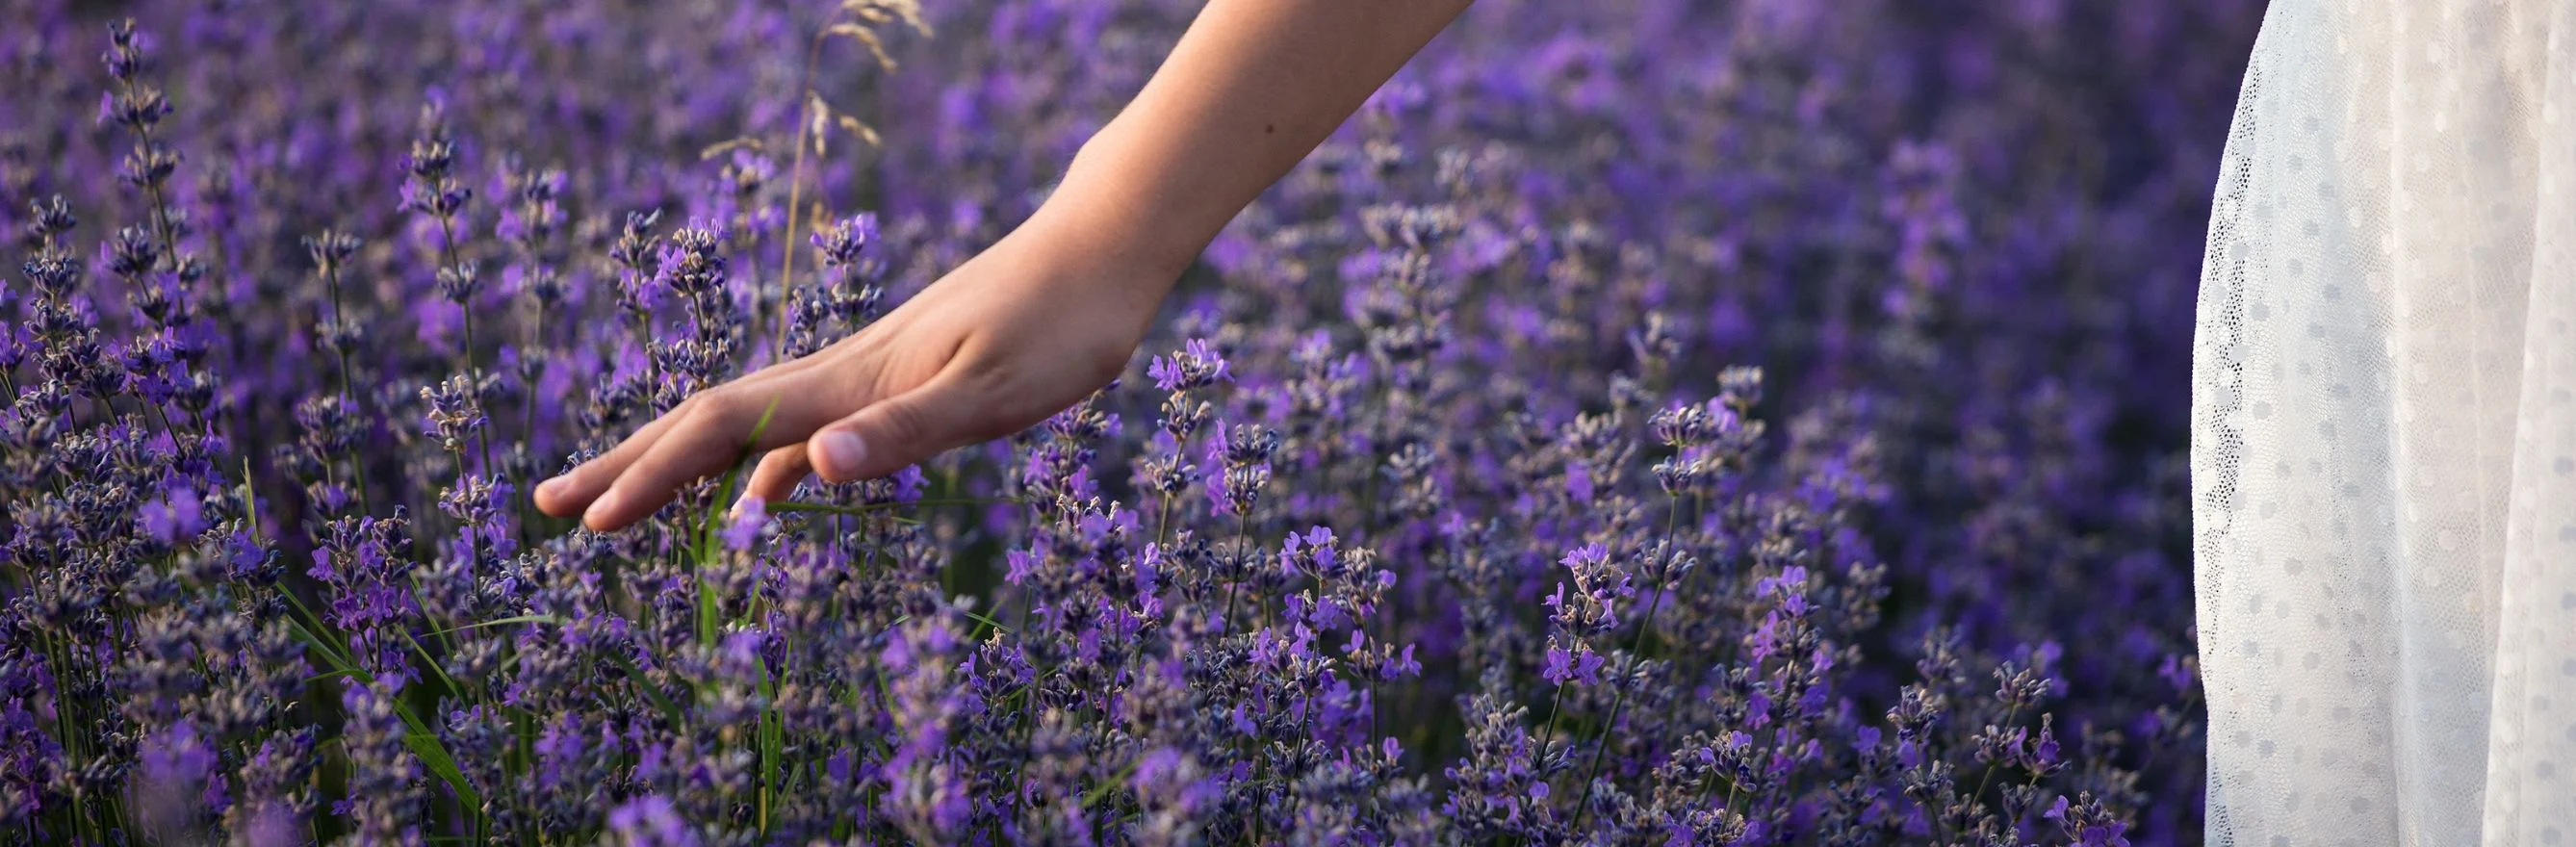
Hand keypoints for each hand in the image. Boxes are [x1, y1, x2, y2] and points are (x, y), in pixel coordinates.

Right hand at [532, 210, 1171, 531]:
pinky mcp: (902, 380)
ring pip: (750, 426)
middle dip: (629, 467)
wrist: (1103, 250)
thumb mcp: (996, 391)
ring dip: (681, 467)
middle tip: (549, 509)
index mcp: (852, 381)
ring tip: (622, 507)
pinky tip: (761, 501)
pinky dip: (765, 470)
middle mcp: (844, 373)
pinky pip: (806, 433)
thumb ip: (906, 432)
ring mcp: (868, 375)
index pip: (724, 429)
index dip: (651, 475)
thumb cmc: (1064, 321)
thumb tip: (809, 470)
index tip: (591, 524)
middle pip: (710, 422)